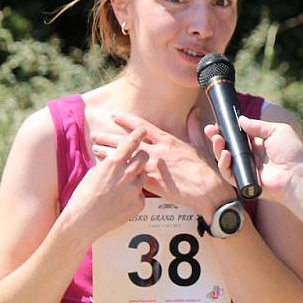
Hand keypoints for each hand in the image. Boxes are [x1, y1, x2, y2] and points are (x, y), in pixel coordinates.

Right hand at [64, 127, 147, 240]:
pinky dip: (133, 196)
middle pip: (144, 157)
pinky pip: (141, 195)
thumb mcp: (93, 173)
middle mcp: (127, 175)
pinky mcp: (139, 204)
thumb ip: (109, 164)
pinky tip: (120, 202)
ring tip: (122, 187)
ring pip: (144, 176)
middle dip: (141, 156)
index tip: (142, 130)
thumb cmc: (83, 196)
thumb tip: (117, 156)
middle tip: (137, 159)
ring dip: (136, 178)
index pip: (131, 143)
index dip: (138, 134)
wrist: (82, 222)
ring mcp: (134, 190)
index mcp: (113, 164)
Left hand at [91, 109, 233, 216]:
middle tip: (96, 134)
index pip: (142, 127)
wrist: (208, 189)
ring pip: (125, 157)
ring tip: (95, 149)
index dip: (126, 120)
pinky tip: (106, 169)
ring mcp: (153, 167)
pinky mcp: (151, 182)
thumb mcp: (200, 144)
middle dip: (109, 137)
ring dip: (108, 153)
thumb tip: (193, 112)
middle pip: (127, 141)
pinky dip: (117, 170)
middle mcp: (157, 151)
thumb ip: (193, 127)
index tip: (114, 116)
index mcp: (168, 140)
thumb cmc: (205, 168)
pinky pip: (129, 174)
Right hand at [205, 116, 302, 204]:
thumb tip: (241, 119)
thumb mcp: (276, 130)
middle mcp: (250, 156)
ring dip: (218, 149)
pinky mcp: (244, 182)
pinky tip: (225, 154)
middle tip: (210, 130)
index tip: (218, 123)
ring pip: (225, 160)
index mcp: (258, 144)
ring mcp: (246, 169)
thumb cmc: (291, 152)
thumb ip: (257, 125)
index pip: (237, 136)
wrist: (296, 174)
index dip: (226, 130)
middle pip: (228, 147)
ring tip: (217, 140)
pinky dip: (224, 164)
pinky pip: (229, 174)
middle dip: (217, 138)